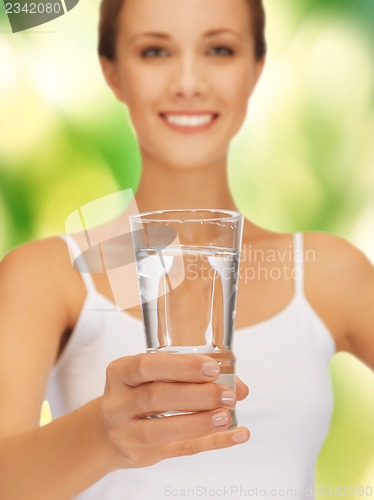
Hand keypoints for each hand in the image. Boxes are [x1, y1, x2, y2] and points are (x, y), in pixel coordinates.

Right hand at [99, 353, 249, 468]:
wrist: (107, 431)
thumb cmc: (137, 393)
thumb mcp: (152, 375)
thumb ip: (190, 374)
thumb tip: (239, 387)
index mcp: (120, 373)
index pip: (146, 366)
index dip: (181, 367)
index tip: (211, 368)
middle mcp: (119, 403)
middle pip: (156, 397)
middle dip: (196, 395)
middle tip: (226, 393)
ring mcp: (128, 432)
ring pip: (162, 430)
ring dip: (199, 422)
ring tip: (226, 415)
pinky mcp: (144, 455)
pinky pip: (180, 450)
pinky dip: (212, 443)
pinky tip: (236, 435)